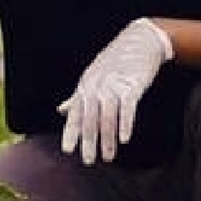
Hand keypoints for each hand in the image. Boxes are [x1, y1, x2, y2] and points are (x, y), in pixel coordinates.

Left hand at [57, 17, 172, 165]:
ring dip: (107, 138)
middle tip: (88, 160)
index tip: (68, 150)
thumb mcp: (92, 78)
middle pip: (90, 117)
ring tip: (108, 157)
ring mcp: (114, 84)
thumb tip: (60, 110)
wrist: (140, 40)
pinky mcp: (132, 84)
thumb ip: (77, 97)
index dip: (71, 131)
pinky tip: (124, 138)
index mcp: (85, 86)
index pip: (75, 112)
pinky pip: (127, 106)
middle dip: (88, 140)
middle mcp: (96, 86)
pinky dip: (125, 123)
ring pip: (107, 116)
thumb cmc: (115, 62)